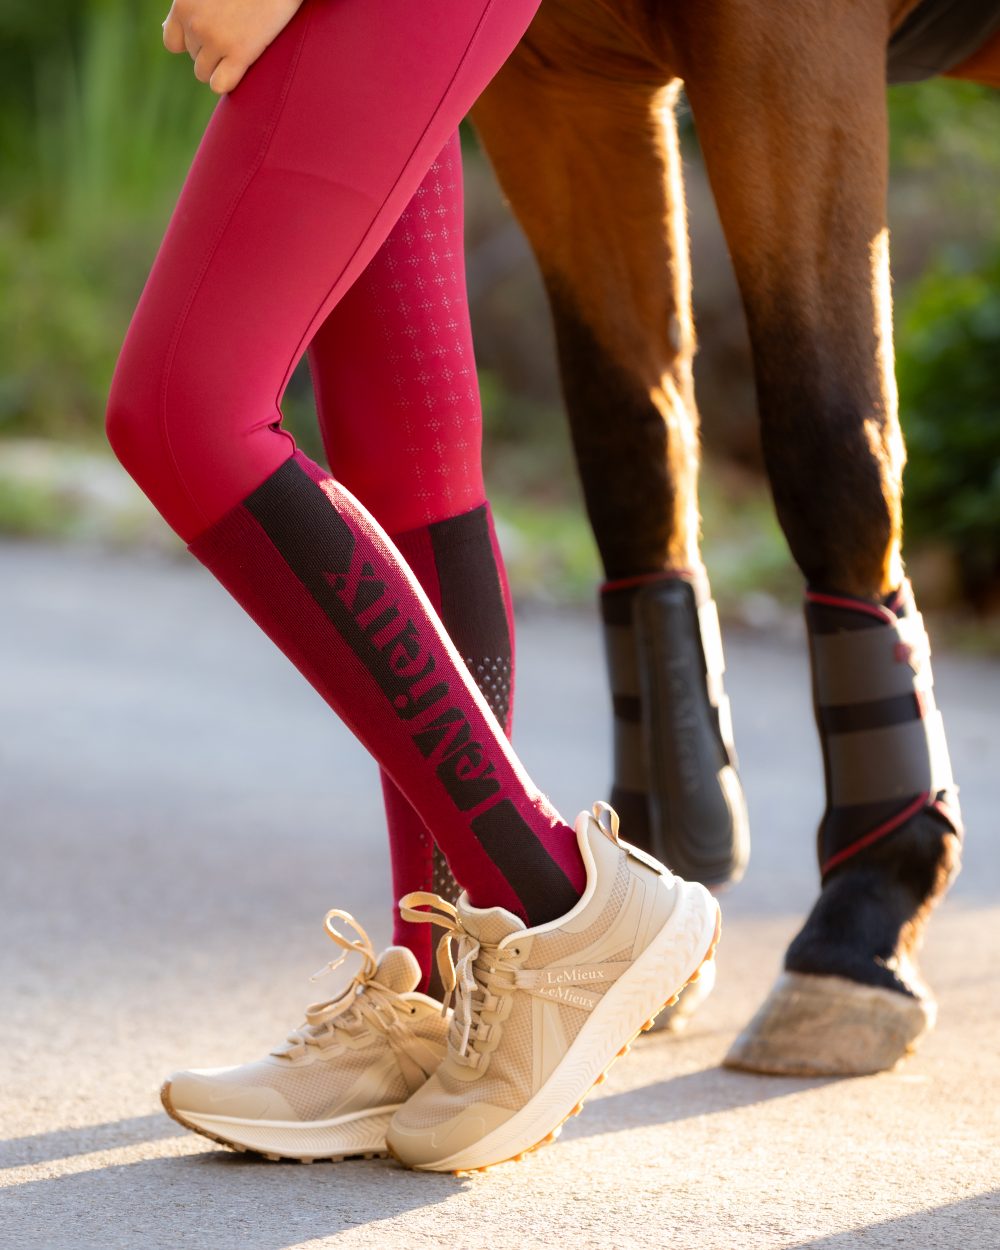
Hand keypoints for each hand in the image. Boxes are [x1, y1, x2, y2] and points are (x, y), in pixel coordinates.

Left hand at [162, 0, 305, 94]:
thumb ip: (189, 6)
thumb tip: (167, 27)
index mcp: (183, 4)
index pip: (172, 42)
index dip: (190, 44)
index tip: (208, 39)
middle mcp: (195, 23)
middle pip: (193, 58)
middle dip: (210, 52)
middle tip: (233, 35)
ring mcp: (216, 40)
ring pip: (204, 74)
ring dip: (219, 68)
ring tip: (238, 49)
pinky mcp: (239, 53)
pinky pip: (220, 85)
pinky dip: (227, 81)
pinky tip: (241, 68)